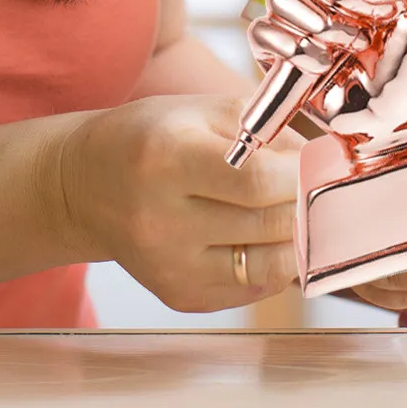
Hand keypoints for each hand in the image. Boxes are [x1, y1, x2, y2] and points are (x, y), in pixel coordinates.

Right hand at [56, 93, 301, 312]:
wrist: (85, 186)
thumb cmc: (150, 138)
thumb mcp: (201, 111)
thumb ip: (265, 132)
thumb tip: (321, 164)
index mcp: (167, 160)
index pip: (257, 182)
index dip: (300, 176)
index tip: (319, 165)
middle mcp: (162, 220)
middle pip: (268, 225)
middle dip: (306, 205)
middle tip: (318, 187)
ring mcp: (169, 266)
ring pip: (268, 266)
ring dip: (297, 238)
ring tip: (297, 212)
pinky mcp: (178, 295)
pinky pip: (251, 289)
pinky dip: (272, 263)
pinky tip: (265, 236)